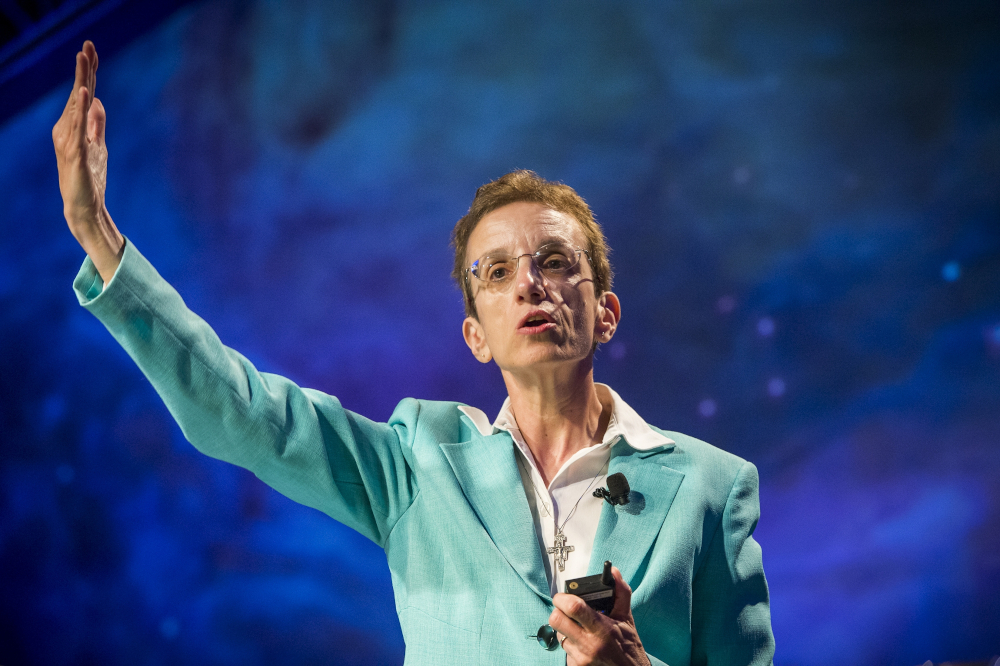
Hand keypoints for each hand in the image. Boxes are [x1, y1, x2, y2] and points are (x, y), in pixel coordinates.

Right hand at [52, 40, 122, 282]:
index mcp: (74, 127)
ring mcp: (69, 142)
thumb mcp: (98, 147)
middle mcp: (67, 130)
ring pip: (76, 106)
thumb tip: (99, 102)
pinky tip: (86, 95)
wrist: (84, 207)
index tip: (92, 49)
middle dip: (84, 69)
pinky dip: (81, 112)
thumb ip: (96, 125)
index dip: (88, 72)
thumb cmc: (89, 178)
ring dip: (81, 82)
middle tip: (87, 45)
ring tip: (84, 60)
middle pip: (78, 94)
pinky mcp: (74, 155)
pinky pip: (78, 128)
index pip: (83, 94)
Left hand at [549, 566, 650, 665]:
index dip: (563, 598)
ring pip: (558, 634)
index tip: (563, 596)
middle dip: (558, 611)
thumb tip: (613, 573)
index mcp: (602, 629)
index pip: (573, 608)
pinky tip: (582, 643)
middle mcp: (589, 645)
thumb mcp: (626, 618)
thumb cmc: (629, 646)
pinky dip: (570, 643)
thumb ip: (620, 593)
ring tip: (579, 629)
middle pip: (556, 620)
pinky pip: (563, 649)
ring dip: (565, 629)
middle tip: (566, 610)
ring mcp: (580, 658)